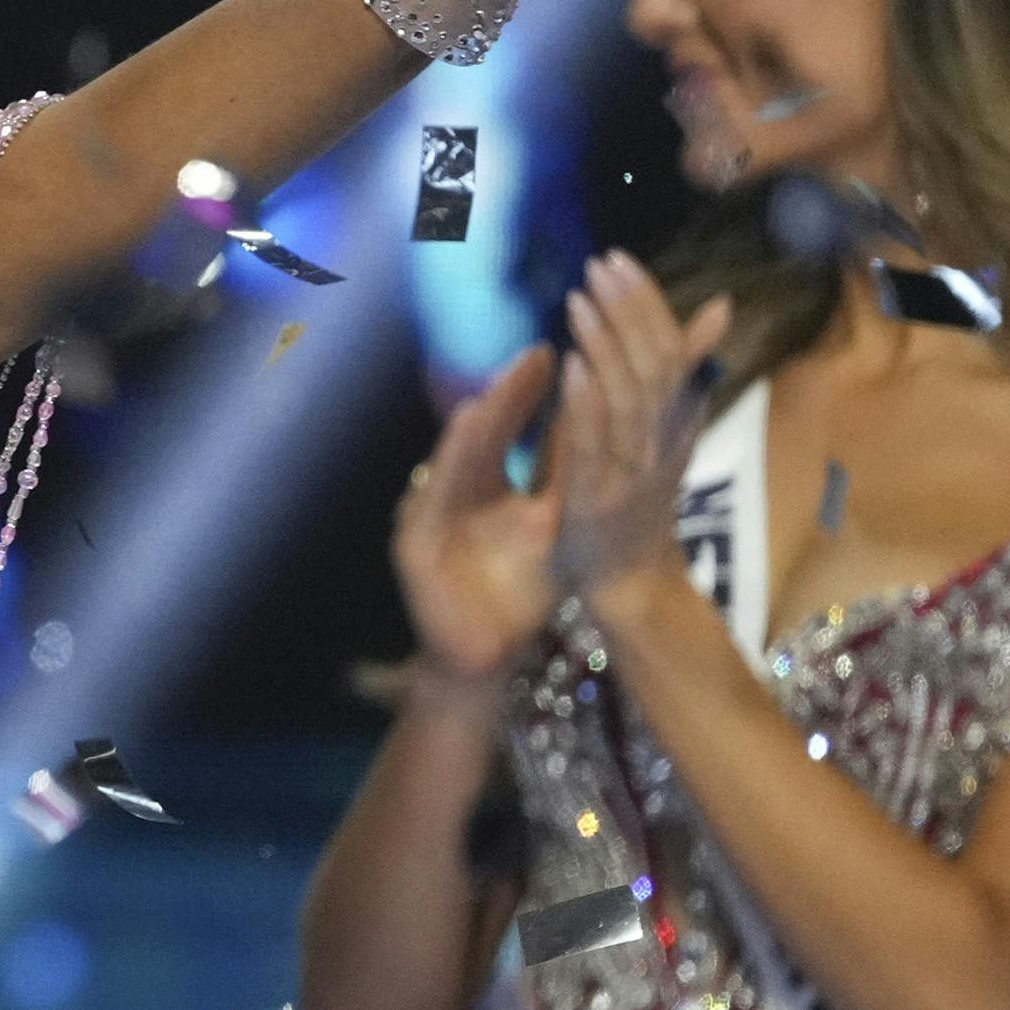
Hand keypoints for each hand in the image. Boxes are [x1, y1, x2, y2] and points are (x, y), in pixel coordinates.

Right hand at [394, 344, 567, 685]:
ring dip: (477, 420)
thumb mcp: (551, 527)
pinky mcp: (413, 544)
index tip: (553, 351)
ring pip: (455, 459)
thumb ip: (562, 479)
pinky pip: (432, 497)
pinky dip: (448, 462)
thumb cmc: (518, 593)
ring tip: (501, 383)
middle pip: (480, 434)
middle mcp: (452, 490)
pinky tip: (464, 432)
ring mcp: (427, 514)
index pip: (505, 427)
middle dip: (506, 393)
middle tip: (534, 354)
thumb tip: (596, 423)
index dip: (526, 391)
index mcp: (483, 485)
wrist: (486, 657)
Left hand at [553, 251, 734, 607]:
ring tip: (580, 298)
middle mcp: (662, 439)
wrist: (632, 583)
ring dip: (606, 343)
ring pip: (630, 397)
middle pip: (655, 364)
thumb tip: (721, 305)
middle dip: (628, 309)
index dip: (648, 301)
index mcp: (677, 419)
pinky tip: (571, 362)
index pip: (670, 348)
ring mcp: (634, 468)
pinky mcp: (602, 496)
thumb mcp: (668, 429)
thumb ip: (683, 369)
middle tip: (599, 263)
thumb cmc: (641, 499)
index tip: (619, 257)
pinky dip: (589, 399)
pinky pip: (600, 443)